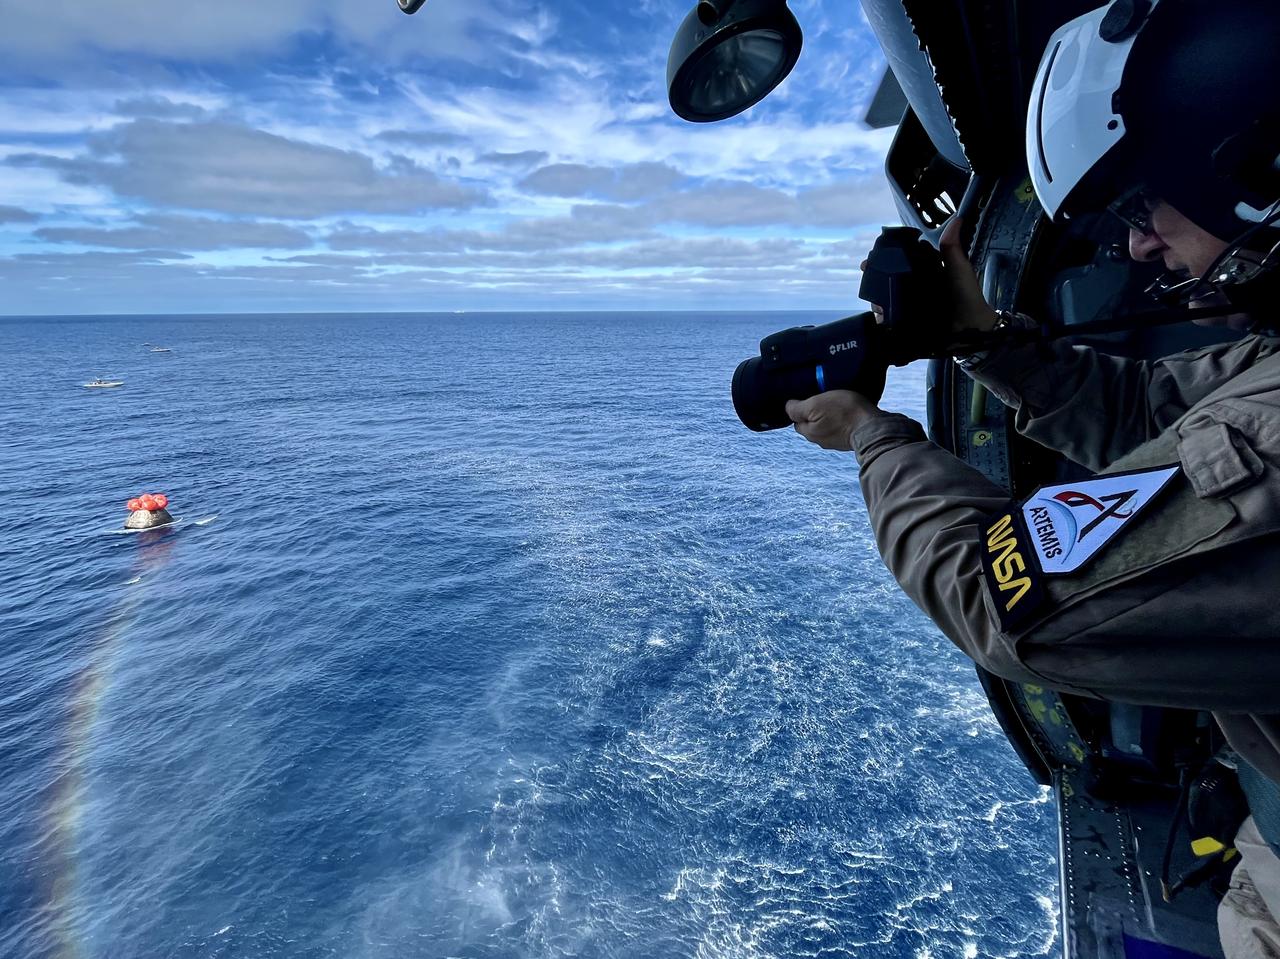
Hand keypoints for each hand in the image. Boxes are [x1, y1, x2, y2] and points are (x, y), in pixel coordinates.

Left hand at [785, 390, 881, 451]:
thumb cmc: (843, 413)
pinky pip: (841, 426)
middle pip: (812, 423)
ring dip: (829, 415)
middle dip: (815, 412)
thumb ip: (797, 408)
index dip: (800, 408)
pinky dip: (842, 419)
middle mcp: (821, 440)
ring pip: (826, 425)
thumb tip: (788, 407)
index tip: (809, 398)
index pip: (797, 420)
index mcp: (809, 433)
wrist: (872, 427)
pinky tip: (848, 411)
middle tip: (824, 398)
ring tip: (838, 403)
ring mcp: (836, 441)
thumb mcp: (815, 405)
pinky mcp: (850, 438)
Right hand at [860, 218, 999, 333]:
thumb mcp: (959, 269)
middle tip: (868, 274)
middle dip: (875, 277)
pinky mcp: (908, 322)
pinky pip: (889, 318)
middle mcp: (916, 287)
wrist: (970, 329)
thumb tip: (956, 220)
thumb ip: (952, 247)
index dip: (887, 257)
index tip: (874, 255)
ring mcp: (910, 305)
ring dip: (877, 297)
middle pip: (889, 279)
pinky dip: (882, 317)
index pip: (902, 260)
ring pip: (886, 298)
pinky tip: (880, 315)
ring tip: (877, 299)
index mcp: (926, 271)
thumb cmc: (967, 297)